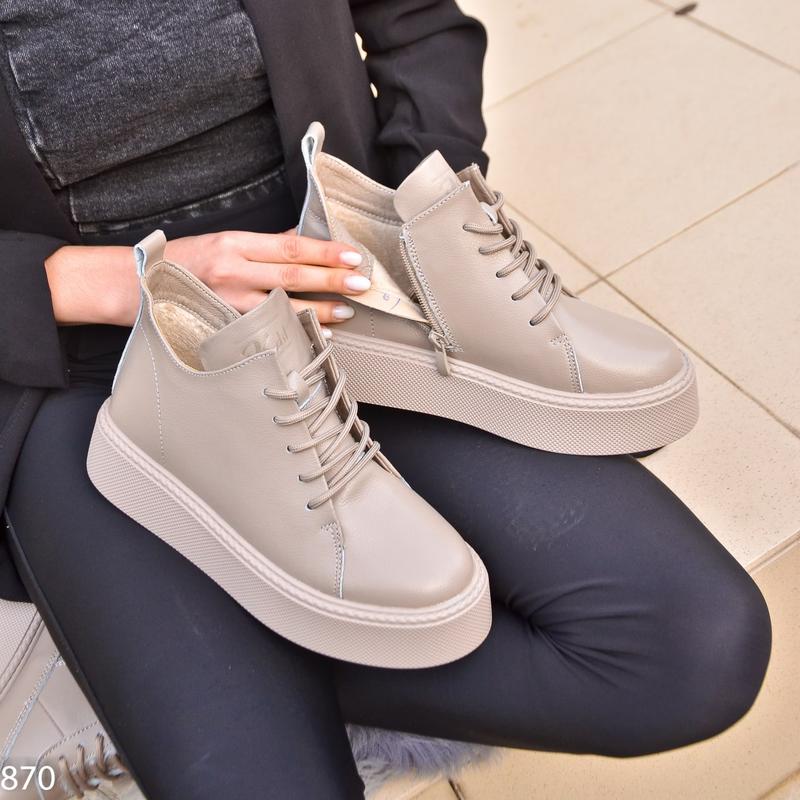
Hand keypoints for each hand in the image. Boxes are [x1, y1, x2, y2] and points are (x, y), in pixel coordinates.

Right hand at [165, 230, 369, 323]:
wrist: (137, 286)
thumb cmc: (184, 262)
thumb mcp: (222, 242)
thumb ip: (263, 245)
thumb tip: (302, 240)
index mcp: (234, 244)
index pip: (289, 246)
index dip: (323, 252)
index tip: (351, 255)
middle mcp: (232, 271)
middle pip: (291, 275)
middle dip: (330, 279)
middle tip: (361, 283)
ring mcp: (228, 302)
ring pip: (281, 306)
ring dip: (318, 310)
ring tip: (346, 311)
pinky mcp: (223, 327)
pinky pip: (265, 330)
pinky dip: (292, 331)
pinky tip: (314, 334)